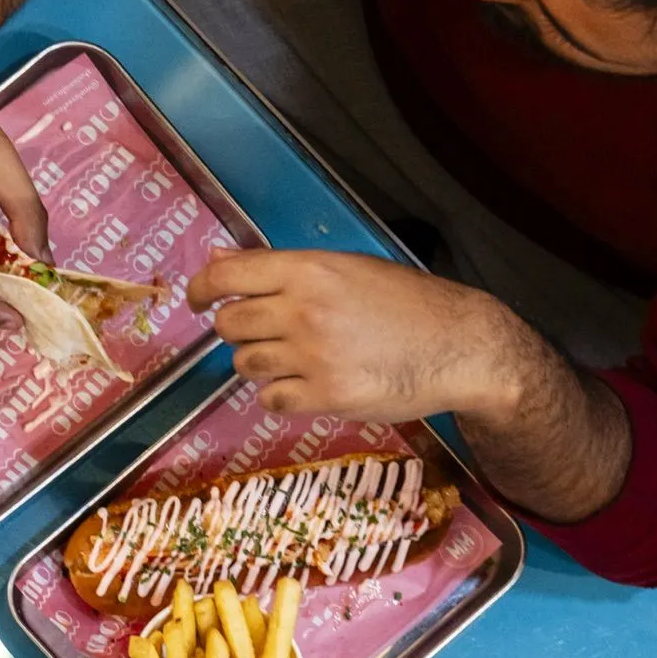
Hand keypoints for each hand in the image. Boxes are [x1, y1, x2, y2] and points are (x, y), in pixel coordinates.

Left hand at [187, 250, 525, 422]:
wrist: (460, 346)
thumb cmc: (409, 303)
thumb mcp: (348, 267)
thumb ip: (282, 267)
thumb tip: (221, 257)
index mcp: (309, 270)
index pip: (227, 276)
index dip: (201, 288)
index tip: (196, 299)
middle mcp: (304, 311)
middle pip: (230, 324)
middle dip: (236, 329)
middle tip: (259, 332)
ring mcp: (313, 357)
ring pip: (246, 364)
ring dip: (258, 362)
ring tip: (290, 358)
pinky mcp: (327, 397)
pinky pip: (271, 400)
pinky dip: (278, 395)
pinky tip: (303, 384)